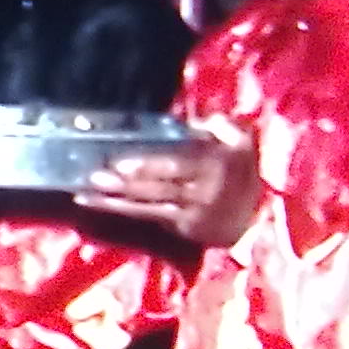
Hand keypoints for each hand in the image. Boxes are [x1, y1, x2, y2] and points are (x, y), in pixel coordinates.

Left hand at [75, 114, 262, 246]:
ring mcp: (193, 213)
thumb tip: (190, 121)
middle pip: (159, 187)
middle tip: (95, 176)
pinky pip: (149, 216)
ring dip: (116, 200)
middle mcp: (204, 191)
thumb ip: (220, 126)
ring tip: (86, 193)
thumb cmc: (245, 170)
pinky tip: (98, 204)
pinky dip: (122, 210)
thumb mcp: (241, 141)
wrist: (262, 217)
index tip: (121, 162)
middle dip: (126, 183)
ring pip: (149, 205)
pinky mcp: (183, 227)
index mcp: (217, 165)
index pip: (178, 165)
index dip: (148, 165)